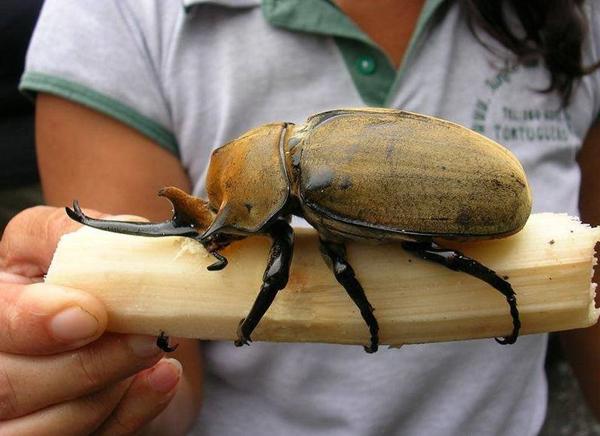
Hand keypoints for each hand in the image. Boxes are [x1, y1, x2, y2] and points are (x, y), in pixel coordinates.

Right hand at [0, 206, 181, 434]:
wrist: (121, 309)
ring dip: (113, 387)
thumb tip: (96, 243)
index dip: (33, 324)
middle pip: (9, 389)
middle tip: (147, 337)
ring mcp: (21, 416)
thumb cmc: (90, 272)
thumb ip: (72, 235)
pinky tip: (164, 376)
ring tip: (154, 348)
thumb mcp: (74, 238)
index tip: (91, 315)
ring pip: (49, 429)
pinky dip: (135, 410)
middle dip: (87, 365)